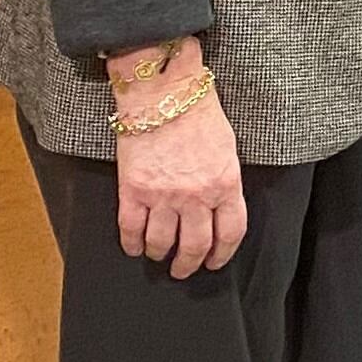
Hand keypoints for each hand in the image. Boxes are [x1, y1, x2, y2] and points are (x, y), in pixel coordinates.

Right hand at [111, 46, 244, 277]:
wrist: (162, 91)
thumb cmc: (198, 112)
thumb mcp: (227, 149)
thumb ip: (224, 182)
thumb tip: (219, 208)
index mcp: (225, 184)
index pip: (229, 233)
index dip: (222, 254)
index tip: (214, 262)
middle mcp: (196, 196)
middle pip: (195, 246)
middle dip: (189, 264)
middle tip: (183, 270)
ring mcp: (163, 196)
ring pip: (161, 243)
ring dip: (160, 255)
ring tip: (158, 256)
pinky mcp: (133, 190)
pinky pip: (131, 229)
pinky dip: (132, 244)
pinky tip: (134, 246)